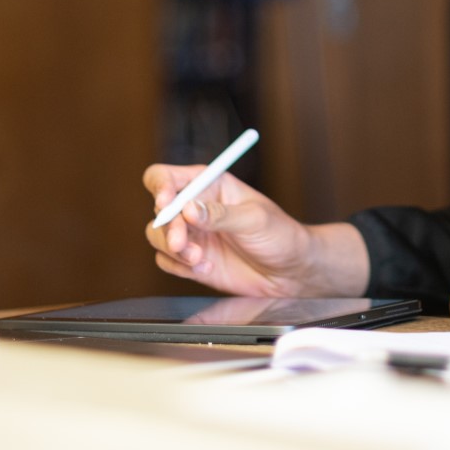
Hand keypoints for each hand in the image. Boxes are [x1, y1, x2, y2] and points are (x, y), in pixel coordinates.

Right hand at [142, 164, 368, 297]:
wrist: (291, 272)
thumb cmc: (280, 236)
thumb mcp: (255, 220)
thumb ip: (221, 215)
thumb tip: (188, 208)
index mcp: (211, 184)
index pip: (168, 177)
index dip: (160, 187)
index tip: (165, 204)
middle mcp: (195, 207)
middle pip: (160, 210)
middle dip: (168, 227)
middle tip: (182, 244)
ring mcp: (193, 234)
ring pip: (157, 236)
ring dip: (173, 249)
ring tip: (198, 259)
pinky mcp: (191, 259)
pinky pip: (166, 261)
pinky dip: (179, 267)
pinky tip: (205, 268)